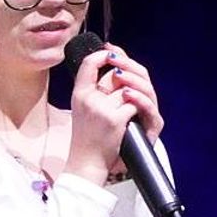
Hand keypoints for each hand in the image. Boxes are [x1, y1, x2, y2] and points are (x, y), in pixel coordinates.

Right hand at [64, 46, 134, 183]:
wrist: (86, 163)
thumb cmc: (88, 137)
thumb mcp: (83, 109)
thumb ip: (95, 90)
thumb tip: (114, 68)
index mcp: (79, 94)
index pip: (88, 63)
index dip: (104, 54)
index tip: (112, 53)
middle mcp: (88, 99)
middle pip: (115, 75)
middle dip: (129, 80)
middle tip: (130, 90)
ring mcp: (101, 109)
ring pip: (127, 90)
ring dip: (134, 99)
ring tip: (132, 109)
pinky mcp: (114, 120)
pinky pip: (134, 105)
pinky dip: (137, 112)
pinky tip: (132, 120)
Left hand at [100, 43, 163, 142]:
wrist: (97, 163)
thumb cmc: (95, 135)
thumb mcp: (92, 103)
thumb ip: (96, 82)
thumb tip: (96, 56)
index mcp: (128, 93)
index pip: (130, 69)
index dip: (121, 56)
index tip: (109, 48)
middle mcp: (141, 101)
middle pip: (141, 75)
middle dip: (127, 64)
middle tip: (113, 60)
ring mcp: (148, 114)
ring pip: (147, 89)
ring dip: (132, 80)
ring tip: (118, 76)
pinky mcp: (152, 127)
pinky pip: (150, 110)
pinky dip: (139, 100)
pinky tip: (127, 95)